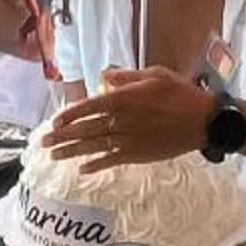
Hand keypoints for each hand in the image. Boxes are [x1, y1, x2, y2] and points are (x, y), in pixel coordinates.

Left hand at [42, 69, 219, 173]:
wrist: (203, 121)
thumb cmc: (181, 94)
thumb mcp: (154, 75)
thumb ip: (127, 77)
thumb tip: (105, 76)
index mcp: (124, 99)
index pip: (88, 107)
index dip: (69, 116)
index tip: (53, 123)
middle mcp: (121, 121)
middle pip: (85, 130)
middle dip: (62, 137)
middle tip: (42, 143)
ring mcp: (129, 140)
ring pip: (94, 147)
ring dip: (72, 152)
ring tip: (54, 156)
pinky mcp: (138, 154)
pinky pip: (112, 160)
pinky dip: (96, 165)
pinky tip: (82, 169)